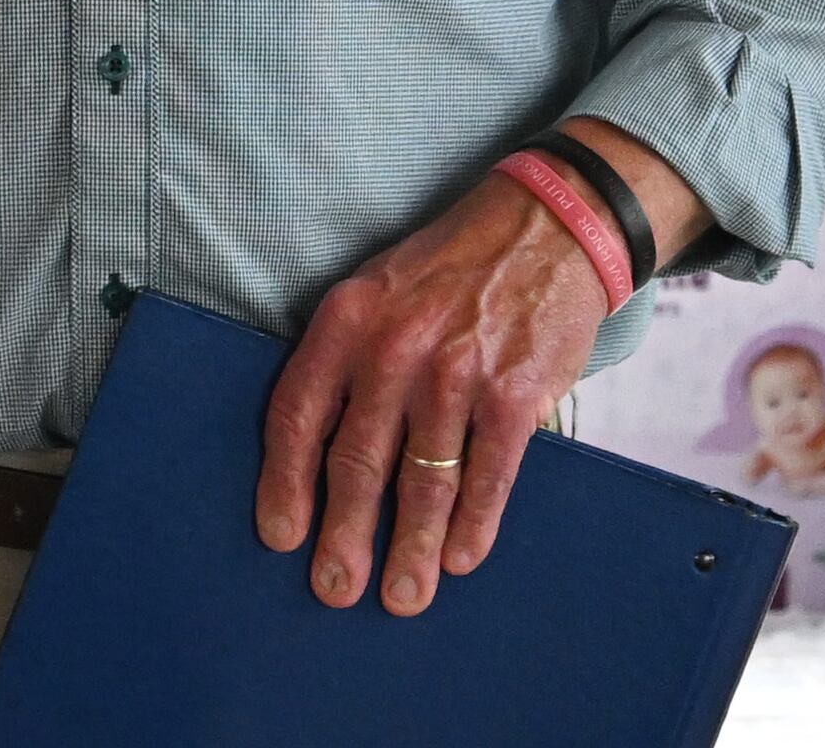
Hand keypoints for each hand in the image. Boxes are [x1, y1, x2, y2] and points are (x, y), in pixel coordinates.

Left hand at [253, 176, 607, 616]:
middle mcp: (394, 349)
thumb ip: (347, 358)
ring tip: (402, 596)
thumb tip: (317, 450)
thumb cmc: (447, 270)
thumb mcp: (376, 291)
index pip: (297, 414)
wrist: (542, 229)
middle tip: (334, 589)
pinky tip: (459, 558)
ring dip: (411, 548)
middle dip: (344, 536)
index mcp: (346, 321)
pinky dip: (473, 525)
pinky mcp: (514, 394)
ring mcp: (456, 374)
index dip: (285, 482)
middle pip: (356, 462)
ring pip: (423, 482)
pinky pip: (487, 477)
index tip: (281, 536)